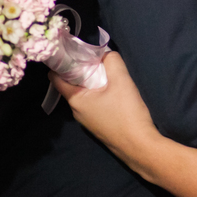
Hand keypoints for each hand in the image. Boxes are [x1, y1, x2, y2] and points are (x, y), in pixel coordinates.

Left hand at [50, 52, 161, 169]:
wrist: (139, 146)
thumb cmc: (126, 113)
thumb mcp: (122, 80)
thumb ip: (112, 61)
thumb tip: (105, 54)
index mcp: (76, 100)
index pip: (56, 78)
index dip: (62, 62)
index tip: (72, 50)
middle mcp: (77, 111)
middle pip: (72, 85)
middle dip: (81, 70)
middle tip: (95, 58)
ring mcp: (87, 121)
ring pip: (84, 95)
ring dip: (92, 82)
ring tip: (107, 72)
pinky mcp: (99, 126)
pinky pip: (93, 104)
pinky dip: (99, 94)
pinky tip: (114, 91)